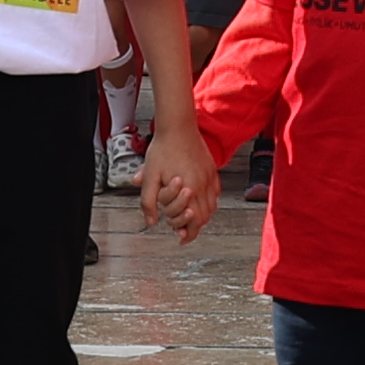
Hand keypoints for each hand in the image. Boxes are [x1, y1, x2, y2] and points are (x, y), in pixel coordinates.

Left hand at [141, 111, 217, 238]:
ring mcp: (210, 177)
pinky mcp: (212, 169)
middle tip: (183, 231)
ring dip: (201, 214)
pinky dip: (208, 201)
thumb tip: (151, 222)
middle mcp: (203, 185)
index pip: (195, 220)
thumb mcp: (150, 177)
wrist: (177, 126)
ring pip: (212, 206)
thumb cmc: (162, 149)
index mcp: (189, 188)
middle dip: (194, 226)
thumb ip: (149, 202)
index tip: (182, 238)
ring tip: (189, 216)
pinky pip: (215, 192)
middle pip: (205, 216)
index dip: (189, 234)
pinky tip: (197, 200)